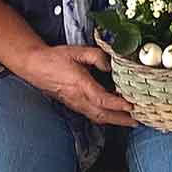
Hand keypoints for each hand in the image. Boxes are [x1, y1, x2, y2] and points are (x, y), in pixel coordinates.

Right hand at [20, 45, 135, 126]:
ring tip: (129, 121)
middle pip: (102, 114)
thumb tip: (110, 65)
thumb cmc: (55, 58)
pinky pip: (91, 115)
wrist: (35, 66)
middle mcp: (78, 98)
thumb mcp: (77, 51)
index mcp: (80, 84)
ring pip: (97, 117)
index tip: (131, 105)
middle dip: (120, 119)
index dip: (117, 104)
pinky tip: (112, 115)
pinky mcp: (73, 105)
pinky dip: (104, 117)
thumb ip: (96, 56)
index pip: (102, 99)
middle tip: (137, 120)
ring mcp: (75, 104)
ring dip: (114, 121)